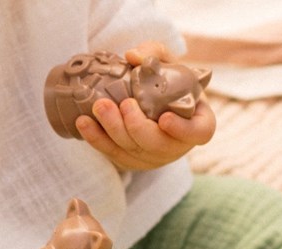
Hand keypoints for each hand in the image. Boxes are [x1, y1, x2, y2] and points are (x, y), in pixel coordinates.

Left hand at [75, 41, 215, 170]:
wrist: (150, 99)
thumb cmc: (168, 82)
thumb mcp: (168, 63)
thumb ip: (155, 54)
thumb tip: (133, 56)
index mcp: (197, 123)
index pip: (198, 133)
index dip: (182, 130)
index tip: (164, 119)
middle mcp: (177, 146)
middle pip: (157, 145)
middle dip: (136, 126)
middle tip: (121, 104)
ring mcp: (153, 158)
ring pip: (132, 151)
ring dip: (112, 131)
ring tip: (97, 107)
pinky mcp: (132, 161)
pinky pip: (114, 155)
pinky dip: (97, 139)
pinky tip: (84, 123)